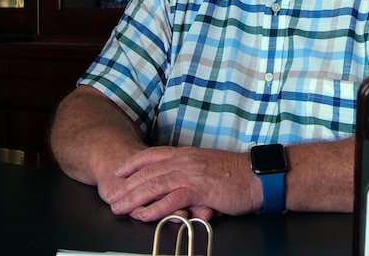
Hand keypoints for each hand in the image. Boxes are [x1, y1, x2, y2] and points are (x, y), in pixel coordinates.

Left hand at [101, 146, 260, 221]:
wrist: (257, 176)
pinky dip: (155, 208)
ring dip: (133, 197)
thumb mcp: (208, 166)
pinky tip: (143, 215)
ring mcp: (191, 174)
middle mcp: (185, 161)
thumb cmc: (236, 174)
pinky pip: (171, 200)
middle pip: (148, 172)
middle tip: (111, 196)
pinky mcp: (199, 189)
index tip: (119, 171)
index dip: (133, 163)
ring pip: (154, 184)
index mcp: (187, 154)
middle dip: (127, 185)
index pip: (153, 155)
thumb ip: (191, 172)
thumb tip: (179, 183)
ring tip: (119, 207)